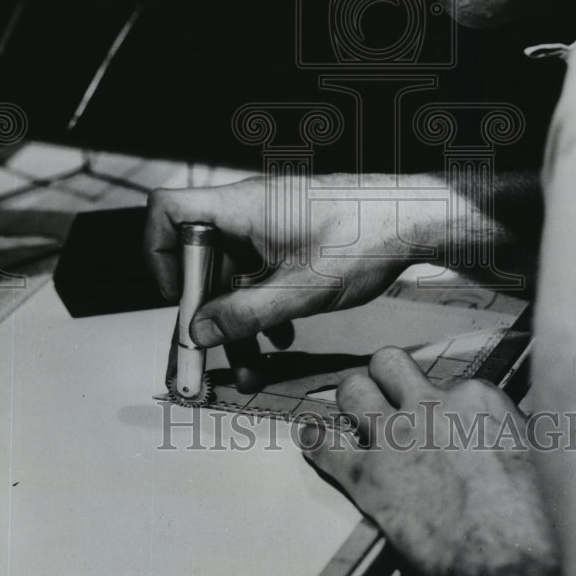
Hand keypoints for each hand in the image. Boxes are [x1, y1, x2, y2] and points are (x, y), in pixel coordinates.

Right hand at [145, 174, 430, 389]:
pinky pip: (256, 273)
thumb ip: (246, 314)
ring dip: (235, 321)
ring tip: (247, 368)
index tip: (178, 300)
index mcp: (241, 208)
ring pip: (230, 273)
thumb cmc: (368, 236)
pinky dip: (260, 307)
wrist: (417, 219)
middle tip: (205, 356)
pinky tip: (277, 338)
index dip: (158, 255)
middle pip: (197, 257)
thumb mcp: (302, 290)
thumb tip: (199, 331)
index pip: (167, 211)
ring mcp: (267, 225)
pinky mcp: (287, 238)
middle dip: (203, 311)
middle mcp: (247, 212)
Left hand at [302, 347, 564, 575]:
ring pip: (352, 390)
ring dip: (350, 403)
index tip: (435, 417)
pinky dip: (314, 440)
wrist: (516, 565)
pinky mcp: (368, 476)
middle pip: (387, 364)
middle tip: (383, 398)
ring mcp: (396, 438)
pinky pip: (324, 444)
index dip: (436, 400)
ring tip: (351, 415)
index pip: (442, 378)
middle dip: (382, 379)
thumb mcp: (533, 455)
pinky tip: (312, 438)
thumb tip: (487, 431)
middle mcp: (432, 406)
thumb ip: (500, 431)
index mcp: (476, 399)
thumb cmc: (534, 522)